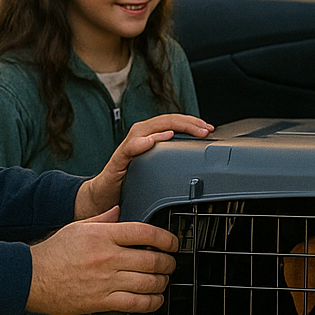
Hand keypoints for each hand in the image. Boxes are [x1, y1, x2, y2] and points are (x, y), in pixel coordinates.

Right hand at [28, 207, 179, 314]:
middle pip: (152, 259)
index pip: (145, 233)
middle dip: (169, 262)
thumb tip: (120, 210)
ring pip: (148, 282)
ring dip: (163, 282)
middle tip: (171, 263)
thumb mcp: (77, 227)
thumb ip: (103, 219)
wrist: (30, 278)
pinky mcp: (101, 301)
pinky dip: (152, 302)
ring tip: (164, 280)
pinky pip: (135, 303)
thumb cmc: (53, 253)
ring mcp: (105, 281)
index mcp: (102, 235)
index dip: (166, 238)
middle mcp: (107, 257)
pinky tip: (155, 299)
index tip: (172, 243)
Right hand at [75, 113, 212, 219]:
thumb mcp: (157, 166)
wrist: (105, 194)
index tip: (209, 129)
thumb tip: (198, 156)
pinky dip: (142, 143)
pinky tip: (152, 141)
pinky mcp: (119, 159)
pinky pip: (131, 148)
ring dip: (170, 128)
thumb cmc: (132, 179)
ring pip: (150, 128)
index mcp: (150, 135)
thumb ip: (172, 157)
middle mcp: (140, 135)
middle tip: (205, 130)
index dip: (192, 122)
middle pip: (166, 121)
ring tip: (186, 131)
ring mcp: (129, 145)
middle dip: (188, 123)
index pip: (173, 122)